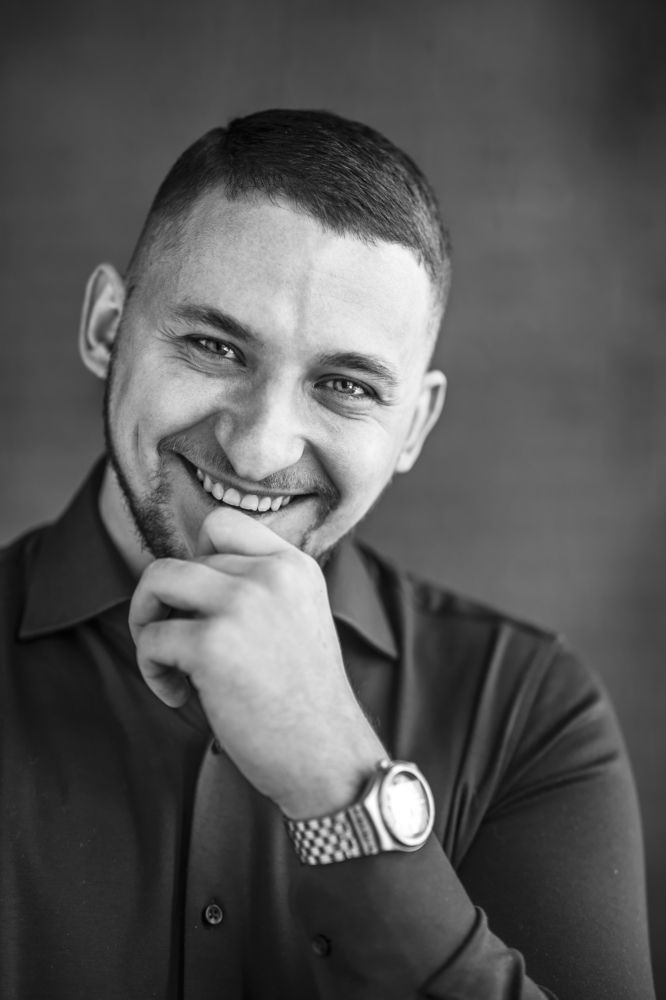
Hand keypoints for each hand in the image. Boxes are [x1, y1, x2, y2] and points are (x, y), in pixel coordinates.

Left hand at [128, 507, 385, 816]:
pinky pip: (152, 638)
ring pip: (156, 581)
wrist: (327, 755)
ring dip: (147, 621)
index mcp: (294, 566)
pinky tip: (180, 696)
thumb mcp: (296, 619)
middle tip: (178, 647)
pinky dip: (152, 669)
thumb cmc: (304, 699)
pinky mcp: (212, 644)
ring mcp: (241, 604)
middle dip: (167, 604)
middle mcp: (270, 574)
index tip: (199, 600)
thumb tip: (181, 580)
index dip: (196, 555)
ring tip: (166, 662)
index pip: (222, 523)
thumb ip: (255, 589)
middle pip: (182, 560)